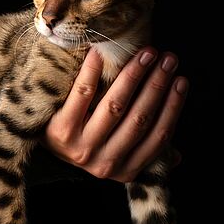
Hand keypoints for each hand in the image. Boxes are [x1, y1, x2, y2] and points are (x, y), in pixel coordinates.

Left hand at [43, 48, 186, 181]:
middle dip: (157, 85)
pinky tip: (104, 52)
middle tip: (168, 58)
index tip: (182, 80)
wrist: (41, 147)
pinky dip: (95, 71)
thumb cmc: (88, 145)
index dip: (173, 107)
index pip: (157, 137)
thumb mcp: (118, 158)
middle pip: (139, 118)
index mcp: (125, 171)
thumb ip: (145, 153)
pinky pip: (83, 94)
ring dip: (134, 76)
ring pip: (115, 106)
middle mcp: (105, 163)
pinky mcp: (60, 130)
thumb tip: (178, 157)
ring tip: (147, 53)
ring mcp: (81, 148)